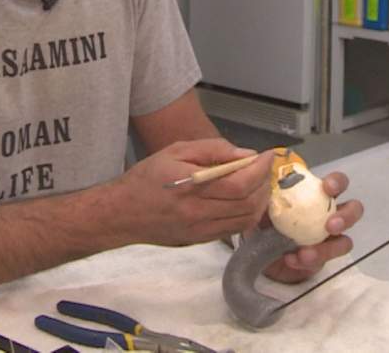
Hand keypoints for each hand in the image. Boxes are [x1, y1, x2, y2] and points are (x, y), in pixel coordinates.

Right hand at [116, 139, 273, 246]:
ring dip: (260, 201)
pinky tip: (246, 200)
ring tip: (259, 184)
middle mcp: (198, 212)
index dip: (259, 170)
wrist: (122, 213)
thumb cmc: (146, 178)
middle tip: (264, 168)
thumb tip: (245, 154)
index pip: (238, 183)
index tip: (267, 156)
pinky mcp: (201, 240)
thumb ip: (212, 149)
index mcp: (190, 187)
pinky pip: (235, 229)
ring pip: (246, 220)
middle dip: (263, 184)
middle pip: (247, 204)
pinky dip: (248, 214)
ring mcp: (201, 230)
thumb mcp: (174, 151)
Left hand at [262, 172, 361, 283]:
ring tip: (306, 253)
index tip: (328, 188)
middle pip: (353, 210)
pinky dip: (307, 261)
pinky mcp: (320, 258)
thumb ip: (269, 186)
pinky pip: (322, 261)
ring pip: (345, 242)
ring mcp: (326, 238)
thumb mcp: (262, 198)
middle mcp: (327, 214)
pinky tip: (290, 259)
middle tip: (330, 225)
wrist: (251, 246)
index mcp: (316, 194)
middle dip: (347, 217)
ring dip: (328, 248)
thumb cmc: (262, 215)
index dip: (338, 183)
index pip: (337, 183)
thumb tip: (268, 168)